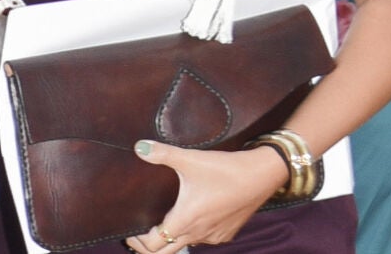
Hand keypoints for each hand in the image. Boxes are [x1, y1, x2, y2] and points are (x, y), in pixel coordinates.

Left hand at [126, 144, 286, 250]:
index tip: (129, 234)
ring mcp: (214, 237)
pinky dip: (192, 235)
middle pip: (167, 253)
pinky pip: (203, 240)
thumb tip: (139, 147)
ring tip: (161, 226)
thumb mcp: (190, 159)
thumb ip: (163, 153)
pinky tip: (190, 220)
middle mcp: (198, 234)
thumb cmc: (225, 170)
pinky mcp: (226, 234)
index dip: (138, 241)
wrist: (261, 175)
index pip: (153, 245)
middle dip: (149, 248)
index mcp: (185, 220)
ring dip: (171, 241)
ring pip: (186, 246)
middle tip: (138, 237)